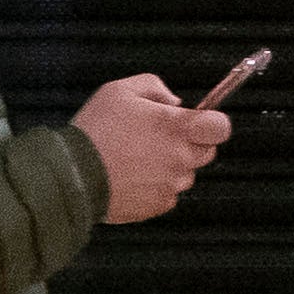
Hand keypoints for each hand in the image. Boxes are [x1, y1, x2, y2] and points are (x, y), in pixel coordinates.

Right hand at [76, 75, 233, 225]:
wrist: (73, 174)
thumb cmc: (96, 129)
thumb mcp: (121, 90)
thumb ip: (155, 88)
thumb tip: (175, 103)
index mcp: (177, 127)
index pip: (221, 127)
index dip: (213, 123)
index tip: (198, 122)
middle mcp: (180, 158)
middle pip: (206, 152)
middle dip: (190, 143)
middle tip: (159, 138)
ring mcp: (171, 185)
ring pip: (185, 174)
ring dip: (171, 166)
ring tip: (138, 158)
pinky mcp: (158, 205)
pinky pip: (168, 194)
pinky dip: (156, 186)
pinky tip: (133, 176)